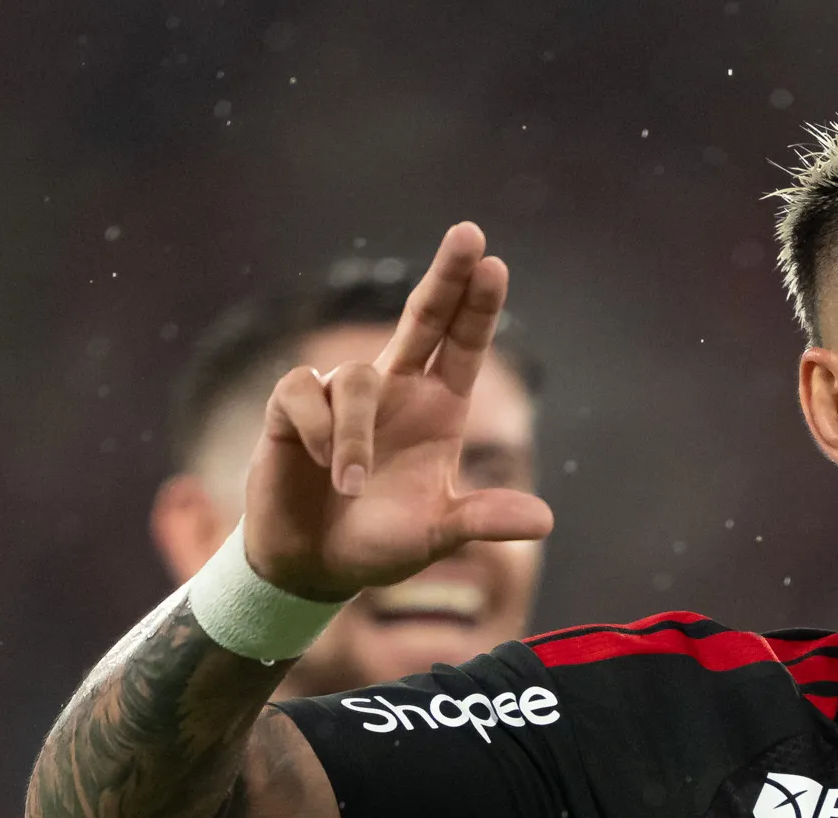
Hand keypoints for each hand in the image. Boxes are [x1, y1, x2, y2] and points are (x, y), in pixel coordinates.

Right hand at [243, 221, 555, 600]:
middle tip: (471, 233)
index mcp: (437, 409)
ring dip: (356, 436)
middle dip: (445, 276)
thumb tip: (545, 522)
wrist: (314, 565)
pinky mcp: (293, 406)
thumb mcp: (438, 534)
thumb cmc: (380, 543)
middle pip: (423, 316)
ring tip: (352, 488)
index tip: (494, 264)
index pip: (462, 345)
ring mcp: (344, 394)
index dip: (477, 307)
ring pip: (357, 378)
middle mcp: (395, 389)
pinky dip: (319, 434)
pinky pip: (306, 395)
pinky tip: (319, 468)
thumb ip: (483, 521)